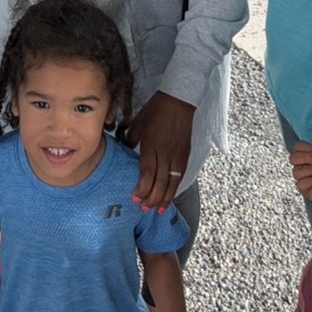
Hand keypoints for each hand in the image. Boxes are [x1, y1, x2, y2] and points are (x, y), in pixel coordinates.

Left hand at [125, 91, 194, 211]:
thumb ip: (130, 140)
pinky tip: (170, 195)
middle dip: (152, 198)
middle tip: (144, 208)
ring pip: (173, 182)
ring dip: (166, 198)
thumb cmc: (155, 111)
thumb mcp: (137, 124)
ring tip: (158, 209)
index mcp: (152, 146)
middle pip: (161, 182)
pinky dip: (175, 187)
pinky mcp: (185, 154)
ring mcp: (178, 155)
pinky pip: (181, 175)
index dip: (142, 189)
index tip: (135, 198)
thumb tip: (125, 152)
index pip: (148, 173)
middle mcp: (166, 154)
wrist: (178, 101)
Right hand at [289, 141, 311, 205]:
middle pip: (293, 158)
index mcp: (308, 155)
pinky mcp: (306, 190)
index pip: (297, 147)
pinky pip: (300, 184)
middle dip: (306, 158)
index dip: (305, 148)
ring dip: (310, 169)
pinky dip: (310, 180)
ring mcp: (304, 178)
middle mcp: (303, 166)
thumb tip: (308, 156)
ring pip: (296, 172)